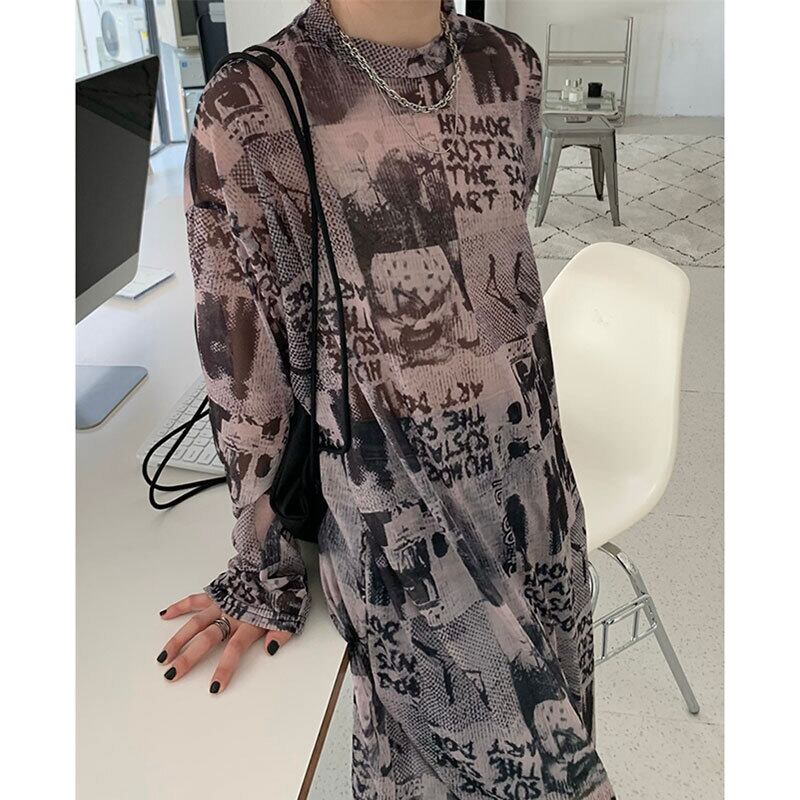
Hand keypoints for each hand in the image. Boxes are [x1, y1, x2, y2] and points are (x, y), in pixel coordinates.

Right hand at [156, 592, 292, 693]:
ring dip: (178, 639)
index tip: (214, 687)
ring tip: (163, 656)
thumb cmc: (283, 593)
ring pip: (196, 622)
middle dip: (189, 658)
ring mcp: (223, 603)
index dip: (225, 667)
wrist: (277, 565)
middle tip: (172, 674)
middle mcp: (233, 614)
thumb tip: (271, 650)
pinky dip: (180, 606)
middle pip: (207, 638)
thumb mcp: (290, 615)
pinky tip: (165, 615)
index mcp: (250, 623)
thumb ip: (281, 634)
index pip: (235, 649)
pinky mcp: (218, 591)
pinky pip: (196, 599)